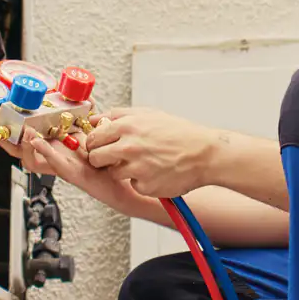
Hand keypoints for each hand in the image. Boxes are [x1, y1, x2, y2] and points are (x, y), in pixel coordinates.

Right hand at [12, 129, 155, 218]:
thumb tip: (84, 99)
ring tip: (23, 130)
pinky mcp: (72, 175)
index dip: (7, 130)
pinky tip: (37, 141)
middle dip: (4, 137)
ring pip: (33, 160)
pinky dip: (45, 151)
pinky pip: (54, 163)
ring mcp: (60, 169)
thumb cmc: (105, 161)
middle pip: (19, 152)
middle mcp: (52, 160)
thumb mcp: (91, 135)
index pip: (23, 141)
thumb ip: (84, 120)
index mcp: (53, 149)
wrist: (123, 182)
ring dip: (25, 144)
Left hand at [83, 107, 218, 198]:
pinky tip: (154, 172)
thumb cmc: (179, 134)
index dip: (94, 144)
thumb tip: (96, 119)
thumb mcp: (149, 114)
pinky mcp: (145, 185)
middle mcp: (129, 146)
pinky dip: (141, 181)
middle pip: (95, 158)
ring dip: (122, 171)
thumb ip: (119, 115)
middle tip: (113, 158)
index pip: (93, 137)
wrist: (205, 154)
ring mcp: (137, 167)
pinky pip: (132, 185)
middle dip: (101, 160)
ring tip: (141, 164)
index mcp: (128, 126)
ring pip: (112, 173)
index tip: (99, 146)